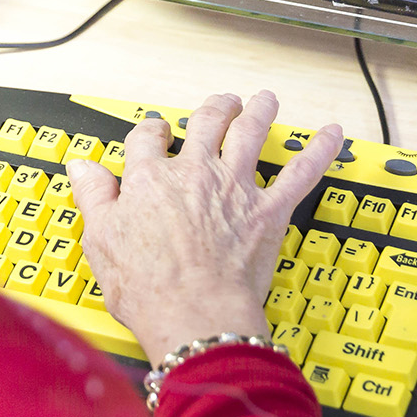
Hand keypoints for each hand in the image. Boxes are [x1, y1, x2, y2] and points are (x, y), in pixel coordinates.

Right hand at [67, 92, 343, 362]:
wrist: (195, 316)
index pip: (148, 138)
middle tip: (219, 103)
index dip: (151, 132)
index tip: (155, 133)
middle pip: (206, 123)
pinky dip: (320, 151)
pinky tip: (333, 135)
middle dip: (213, 108)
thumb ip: (94, 197)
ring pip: (250, 133)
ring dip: (258, 111)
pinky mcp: (269, 212)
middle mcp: (196, 173)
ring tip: (263, 100)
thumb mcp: (101, 241)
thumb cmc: (149, 288)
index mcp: (151, 178)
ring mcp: (236, 189)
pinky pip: (301, 173)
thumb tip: (83, 168)